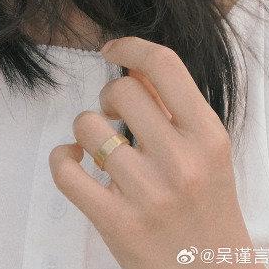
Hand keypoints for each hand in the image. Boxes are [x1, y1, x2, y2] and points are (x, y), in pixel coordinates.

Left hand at [48, 36, 254, 268]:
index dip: (131, 46)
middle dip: (110, 96)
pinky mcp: (117, 223)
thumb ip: (172, 106)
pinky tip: (74, 160)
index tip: (113, 50)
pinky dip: (61, 158)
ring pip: (88, 125)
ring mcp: (147, 194)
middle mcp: (180, 162)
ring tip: (103, 148)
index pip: (164, 65)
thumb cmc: (206, 207)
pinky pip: (65, 171)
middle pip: (121, 90)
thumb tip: (131, 63)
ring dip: (87, 130)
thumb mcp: (206, 151)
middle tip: (116, 116)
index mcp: (207, 137)